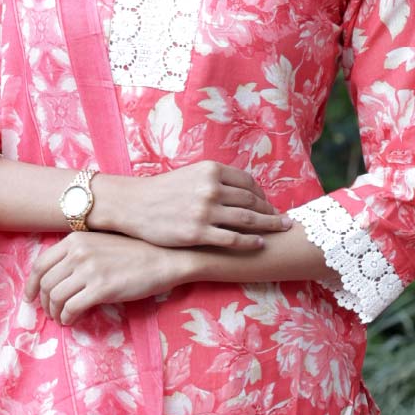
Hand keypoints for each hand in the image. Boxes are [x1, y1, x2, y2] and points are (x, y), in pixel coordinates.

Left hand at [25, 230, 183, 324]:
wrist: (164, 258)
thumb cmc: (134, 252)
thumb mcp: (99, 243)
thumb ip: (76, 253)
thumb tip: (56, 277)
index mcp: (74, 240)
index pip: (40, 264)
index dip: (31, 284)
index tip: (30, 297)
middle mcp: (78, 253)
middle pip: (45, 284)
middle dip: (44, 302)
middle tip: (49, 313)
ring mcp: (89, 270)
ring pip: (56, 297)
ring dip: (55, 312)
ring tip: (61, 318)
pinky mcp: (102, 289)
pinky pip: (72, 308)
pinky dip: (67, 318)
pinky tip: (72, 321)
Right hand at [101, 159, 291, 250]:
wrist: (133, 205)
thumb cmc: (161, 191)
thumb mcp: (190, 175)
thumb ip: (214, 179)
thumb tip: (239, 189)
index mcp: (211, 171)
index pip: (247, 182)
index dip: (261, 194)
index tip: (267, 203)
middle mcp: (211, 189)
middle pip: (251, 200)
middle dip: (269, 210)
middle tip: (281, 219)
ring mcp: (206, 212)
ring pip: (247, 219)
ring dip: (268, 225)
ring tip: (281, 229)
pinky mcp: (198, 233)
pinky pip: (232, 239)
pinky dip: (250, 241)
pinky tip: (260, 243)